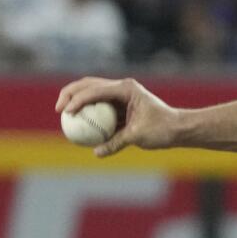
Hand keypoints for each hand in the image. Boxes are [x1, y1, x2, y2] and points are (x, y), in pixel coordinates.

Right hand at [55, 76, 181, 157]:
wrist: (178, 128)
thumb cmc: (162, 129)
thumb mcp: (138, 137)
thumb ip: (116, 142)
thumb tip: (96, 152)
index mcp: (126, 88)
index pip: (96, 90)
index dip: (78, 100)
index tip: (66, 112)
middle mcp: (121, 87)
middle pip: (88, 85)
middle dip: (70, 94)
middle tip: (58, 109)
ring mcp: (120, 95)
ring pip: (92, 93)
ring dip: (77, 101)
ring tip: (63, 114)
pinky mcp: (120, 105)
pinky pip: (100, 108)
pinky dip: (89, 114)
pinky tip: (78, 126)